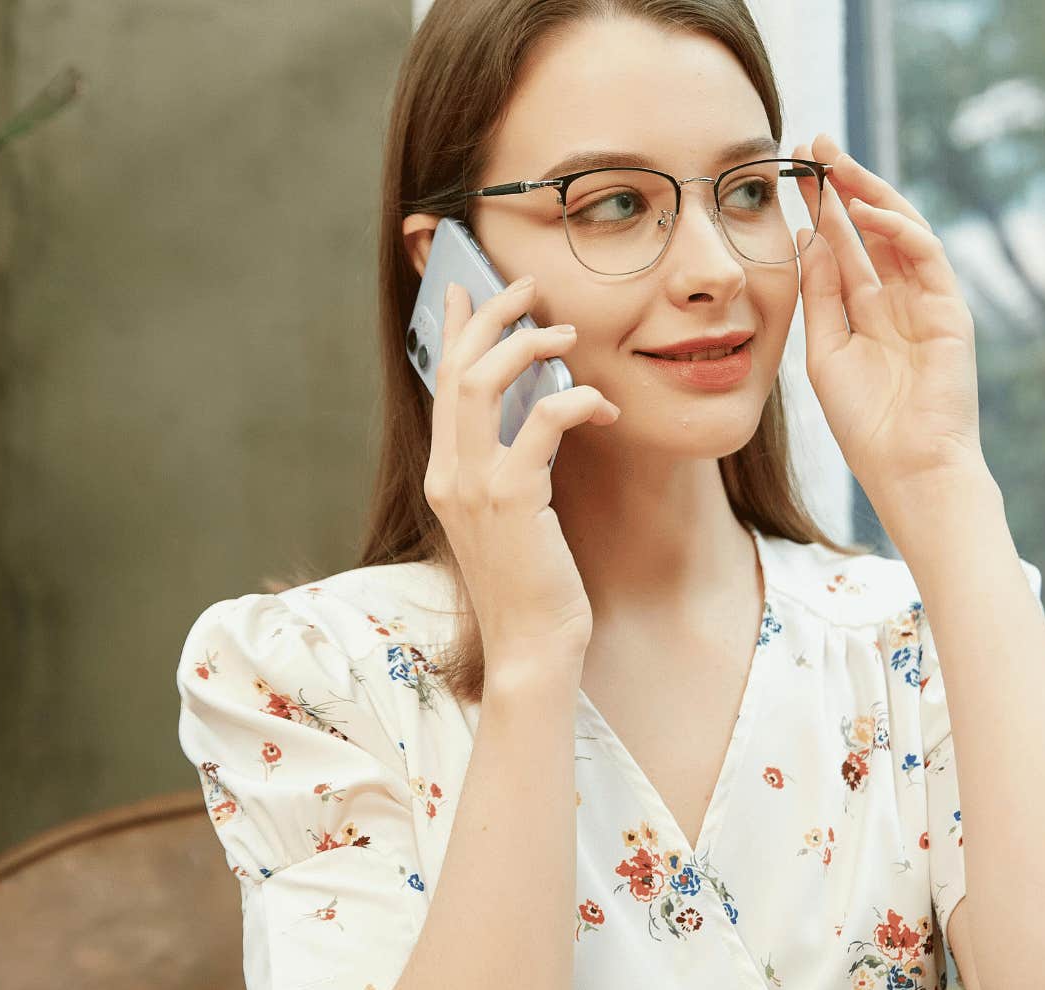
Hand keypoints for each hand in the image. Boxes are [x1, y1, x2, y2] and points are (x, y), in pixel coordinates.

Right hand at [424, 277, 620, 671]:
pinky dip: (575, 400)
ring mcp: (474, 487)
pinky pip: (541, 422)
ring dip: (528, 344)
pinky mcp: (512, 500)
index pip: (440, 384)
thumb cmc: (532, 586)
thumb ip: (510, 465)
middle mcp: (448, 475)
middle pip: (456, 367)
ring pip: (484, 381)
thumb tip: (534, 412)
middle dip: (492, 315)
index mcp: (443, 476)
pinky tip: (603, 407)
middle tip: (529, 287)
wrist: (531, 648)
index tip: (466, 288)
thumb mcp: (512, 517)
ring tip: (566, 332)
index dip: (454, 329)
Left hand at [790, 132, 984, 498]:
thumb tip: (809, 237)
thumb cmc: (865, 424)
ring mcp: (928, 303)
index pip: (845, 247)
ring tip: (839, 163)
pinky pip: (928, 256)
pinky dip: (901, 229)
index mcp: (868, 311)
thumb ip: (821, 295)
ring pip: (904, 232)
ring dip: (873, 194)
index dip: (821, 210)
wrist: (907, 468)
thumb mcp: (826, 351)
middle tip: (816, 146)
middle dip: (847, 186)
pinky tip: (868, 210)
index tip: (794, 174)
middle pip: (873, 229)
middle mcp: (900, 300)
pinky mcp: (952, 311)